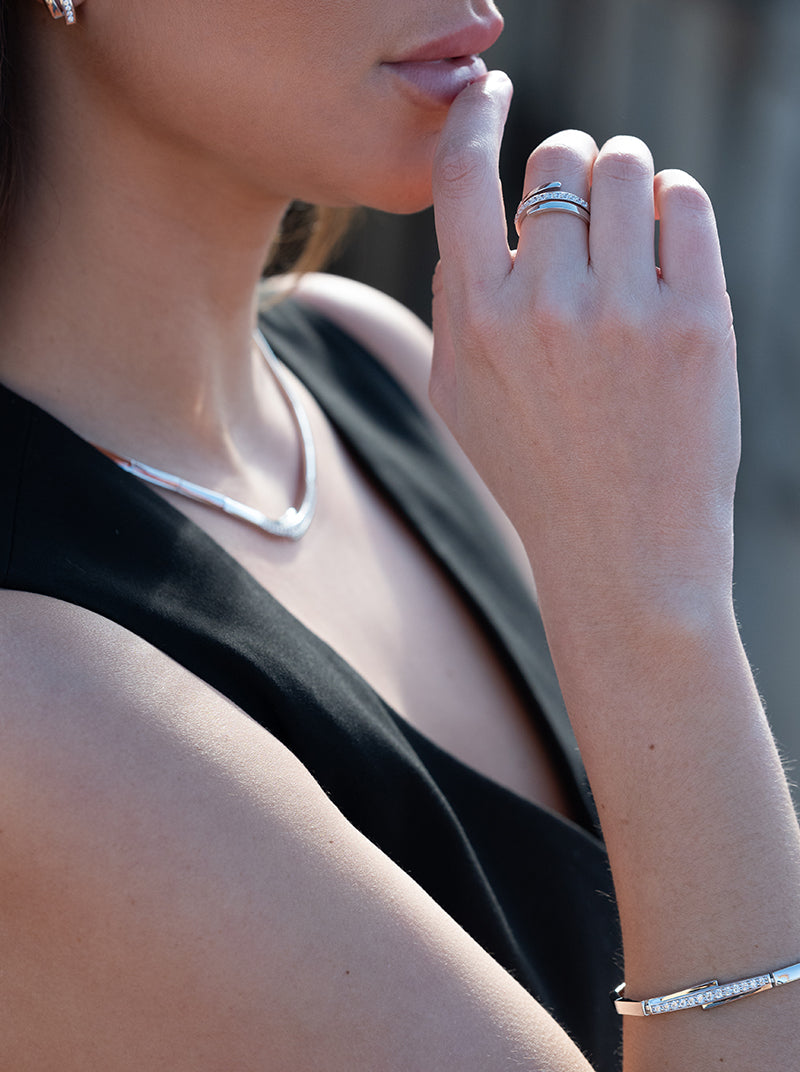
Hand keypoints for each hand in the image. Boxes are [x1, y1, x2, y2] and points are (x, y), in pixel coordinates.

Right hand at [431, 72, 738, 636]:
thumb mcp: (457, 402)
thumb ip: (451, 307)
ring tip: (626, 215)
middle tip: (577, 193)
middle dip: (566, 163)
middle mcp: (544, 307)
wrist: (622, 552)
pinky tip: (666, 231)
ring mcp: (624, 314)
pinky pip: (687, 204)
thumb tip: (469, 228)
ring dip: (624, 174)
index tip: (490, 96)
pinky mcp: (696, 323)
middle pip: (558, 161)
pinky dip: (674, 201)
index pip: (461, 177)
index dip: (475, 117)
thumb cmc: (534, 476)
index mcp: (476, 322)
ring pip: (627, 167)